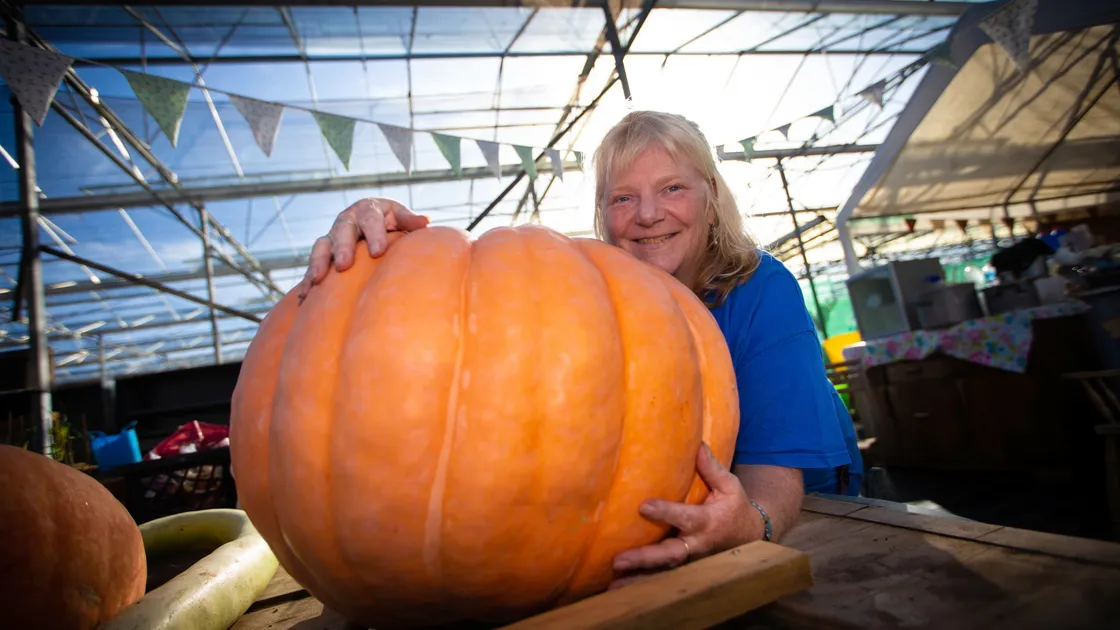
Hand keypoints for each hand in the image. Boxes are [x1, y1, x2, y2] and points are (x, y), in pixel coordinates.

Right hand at [295, 197, 428, 299]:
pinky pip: (312, 267)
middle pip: (342, 232)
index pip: (371, 219)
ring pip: (321, 247)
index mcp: (367, 210)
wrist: (370, 224)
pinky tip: (304, 298)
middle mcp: (346, 221)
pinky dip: (307, 282)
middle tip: (345, 265)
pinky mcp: (323, 255)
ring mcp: (332, 238)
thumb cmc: (390, 222)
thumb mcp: (399, 217)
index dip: (374, 234)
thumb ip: (409, 220)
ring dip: (318, 263)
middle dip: (342, 248)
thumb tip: (425, 222)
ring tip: (317, 280)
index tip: (379, 251)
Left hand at [609, 443, 762, 589]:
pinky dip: (641, 583)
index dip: (666, 512)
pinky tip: (616, 587)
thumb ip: (712, 468)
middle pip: (670, 554)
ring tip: (613, 583)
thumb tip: (697, 445)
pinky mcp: (683, 568)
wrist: (751, 538)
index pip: (685, 517)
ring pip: (663, 572)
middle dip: (645, 558)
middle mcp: (696, 545)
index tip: (644, 506)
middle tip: (620, 560)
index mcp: (708, 522)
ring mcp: (689, 560)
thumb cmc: (735, 507)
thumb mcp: (730, 486)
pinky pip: (661, 578)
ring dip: (638, 578)